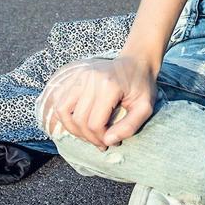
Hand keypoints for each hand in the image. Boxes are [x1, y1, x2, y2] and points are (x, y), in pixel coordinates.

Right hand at [37, 54, 157, 149]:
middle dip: (88, 137)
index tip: (111, 142)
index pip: (95, 123)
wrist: (136, 62)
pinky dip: (64, 114)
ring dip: (72, 128)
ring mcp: (79, 75)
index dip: (101, 138)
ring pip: (62, 110)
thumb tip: (108, 141)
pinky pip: (59, 99)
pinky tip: (78, 121)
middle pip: (78, 119)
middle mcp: (90, 79)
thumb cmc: (142, 86)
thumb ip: (129, 127)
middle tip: (100, 142)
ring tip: (86, 135)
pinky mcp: (74, 75)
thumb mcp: (145, 108)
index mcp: (109, 86)